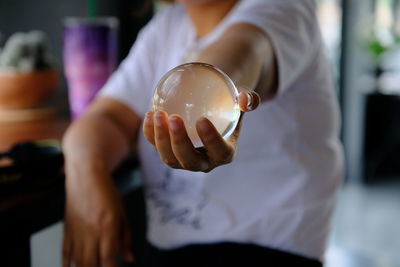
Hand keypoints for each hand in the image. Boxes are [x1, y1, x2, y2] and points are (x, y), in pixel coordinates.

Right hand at [63, 166, 133, 266]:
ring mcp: (76, 233)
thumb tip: (129, 258)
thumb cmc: (106, 192)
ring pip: (78, 261)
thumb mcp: (122, 213)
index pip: (109, 258)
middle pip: (91, 263)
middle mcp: (91, 232)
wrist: (85, 177)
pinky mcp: (66, 231)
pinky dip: (67, 265)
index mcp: (107, 227)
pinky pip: (64, 253)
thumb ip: (125, 238)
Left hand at [143, 90, 259, 171]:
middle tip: (174, 118)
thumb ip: (248, 99)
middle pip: (190, 160)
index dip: (210, 140)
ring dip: (161, 139)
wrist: (211, 110)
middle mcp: (204, 162)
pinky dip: (150, 134)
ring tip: (157, 115)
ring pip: (170, 159)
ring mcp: (184, 160)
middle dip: (179, 142)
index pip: (219, 151)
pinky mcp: (169, 152)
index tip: (202, 120)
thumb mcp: (241, 101)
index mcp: (224, 153)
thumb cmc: (228, 105)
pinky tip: (149, 115)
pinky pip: (156, 148)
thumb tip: (243, 98)